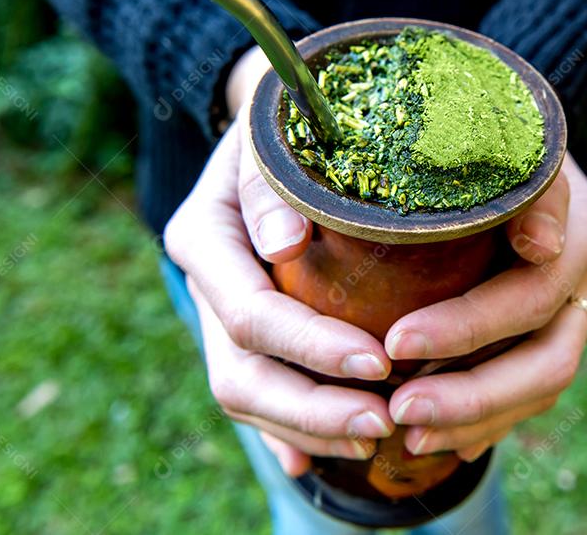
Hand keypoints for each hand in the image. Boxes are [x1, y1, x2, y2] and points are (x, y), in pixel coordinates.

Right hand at [164, 47, 394, 475]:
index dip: (312, 348)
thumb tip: (283, 243)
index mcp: (204, 237)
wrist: (271, 127)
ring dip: (309, 428)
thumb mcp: (277, 137)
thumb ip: (271, 185)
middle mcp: (205, 286)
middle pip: (241, 374)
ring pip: (247, 394)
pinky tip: (319, 462)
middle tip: (382, 425)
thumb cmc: (289, 125)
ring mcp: (218, 315)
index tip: (378, 364)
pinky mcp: (242, 334)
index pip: (252, 315)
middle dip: (310, 410)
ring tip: (375, 440)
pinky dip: (288, 432)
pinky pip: (259, 393)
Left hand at [384, 155, 586, 460]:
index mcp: (571, 206)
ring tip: (407, 436)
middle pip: (550, 354)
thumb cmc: (437, 126)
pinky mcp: (562, 322)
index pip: (531, 284)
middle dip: (473, 393)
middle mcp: (586, 256)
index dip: (469, 325)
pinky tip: (434, 437)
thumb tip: (281, 243)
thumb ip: (359, 179)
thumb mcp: (409, 135)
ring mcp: (582, 294)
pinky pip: (535, 388)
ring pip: (546, 382)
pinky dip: (487, 417)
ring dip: (478, 417)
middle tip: (398, 410)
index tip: (396, 342)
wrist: (485, 127)